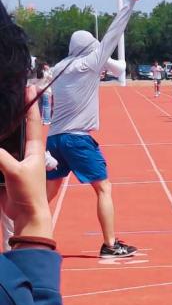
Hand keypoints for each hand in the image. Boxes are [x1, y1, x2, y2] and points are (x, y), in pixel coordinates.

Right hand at [0, 87, 52, 238]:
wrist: (27, 215)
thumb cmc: (28, 193)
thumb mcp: (15, 172)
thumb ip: (0, 157)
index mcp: (36, 150)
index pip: (34, 123)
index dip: (32, 106)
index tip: (30, 88)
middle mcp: (28, 153)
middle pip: (22, 128)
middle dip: (18, 113)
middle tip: (11, 97)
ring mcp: (18, 161)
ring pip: (10, 140)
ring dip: (6, 129)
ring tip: (2, 114)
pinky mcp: (7, 171)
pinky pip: (1, 154)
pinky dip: (0, 144)